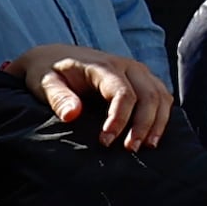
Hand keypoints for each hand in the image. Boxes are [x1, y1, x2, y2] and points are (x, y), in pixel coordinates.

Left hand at [12, 48, 175, 150]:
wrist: (55, 56)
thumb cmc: (48, 72)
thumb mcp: (44, 82)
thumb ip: (58, 97)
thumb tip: (72, 115)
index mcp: (104, 66)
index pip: (123, 93)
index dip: (120, 119)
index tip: (106, 142)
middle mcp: (127, 66)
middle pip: (149, 95)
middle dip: (144, 125)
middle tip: (130, 150)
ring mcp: (138, 71)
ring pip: (161, 96)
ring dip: (158, 123)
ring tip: (147, 146)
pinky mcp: (142, 79)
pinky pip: (162, 96)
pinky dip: (162, 116)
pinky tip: (152, 135)